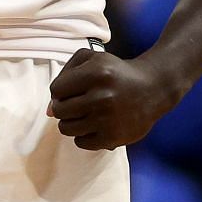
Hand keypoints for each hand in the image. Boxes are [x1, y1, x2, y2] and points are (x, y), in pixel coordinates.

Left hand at [49, 49, 181, 149]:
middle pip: (59, 110)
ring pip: (66, 128)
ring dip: (72, 122)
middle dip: (64, 107)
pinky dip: (84, 135)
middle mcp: (102, 96)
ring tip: (86, 114)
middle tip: (79, 103)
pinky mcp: (113, 137)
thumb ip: (65, 75)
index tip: (74, 89)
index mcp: (96, 72)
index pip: (56, 90)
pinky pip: (81, 143)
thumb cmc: (116, 72)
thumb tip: (48, 110)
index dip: (62, 90)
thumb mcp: (92, 58)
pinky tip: (96, 125)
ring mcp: (108, 119)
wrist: (153, 88)